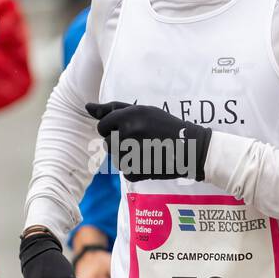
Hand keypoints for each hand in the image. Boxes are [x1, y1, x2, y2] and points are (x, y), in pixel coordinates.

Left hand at [86, 101, 210, 180]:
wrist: (191, 148)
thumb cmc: (165, 126)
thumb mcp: (143, 111)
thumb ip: (113, 109)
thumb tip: (87, 106)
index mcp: (129, 115)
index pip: (102, 126)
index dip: (112, 129)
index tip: (129, 130)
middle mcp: (129, 132)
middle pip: (107, 143)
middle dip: (120, 143)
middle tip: (142, 141)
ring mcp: (132, 152)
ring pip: (116, 159)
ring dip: (127, 157)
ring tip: (147, 150)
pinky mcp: (137, 170)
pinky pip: (126, 171)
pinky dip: (136, 168)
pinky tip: (150, 161)